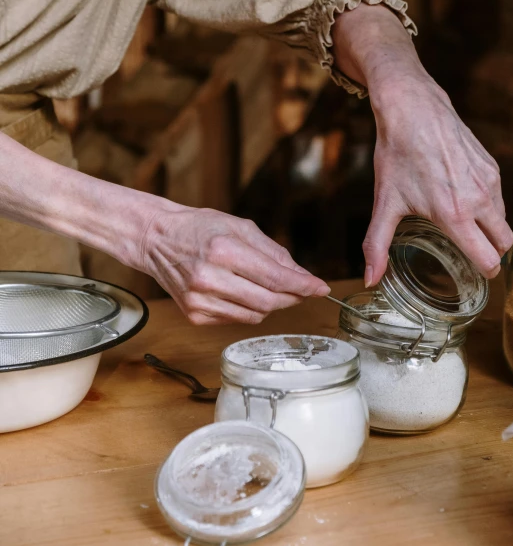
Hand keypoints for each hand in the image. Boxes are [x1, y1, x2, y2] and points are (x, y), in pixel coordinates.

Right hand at [0, 134, 327, 325]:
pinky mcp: (194, 315)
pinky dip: (247, 308)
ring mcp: (199, 301)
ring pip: (256, 314)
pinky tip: (239, 291)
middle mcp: (209, 278)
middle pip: (269, 301)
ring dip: (270, 303)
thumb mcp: (240, 226)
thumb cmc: (200, 227)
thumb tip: (303, 276)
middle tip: (302, 288)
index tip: (322, 288)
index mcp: (223, 250)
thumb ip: (274, 252)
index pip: (275, 277)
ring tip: (264, 285)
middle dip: (291, 296)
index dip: (303, 285)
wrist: (157, 240)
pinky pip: (236, 320)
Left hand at [366, 73, 512, 284]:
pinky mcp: (491, 164)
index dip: (483, 272)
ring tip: (464, 225)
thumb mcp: (385, 202)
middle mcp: (478, 199)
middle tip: (469, 252)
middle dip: (490, 252)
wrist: (413, 109)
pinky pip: (498, 196)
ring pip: (503, 219)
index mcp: (454, 215)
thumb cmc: (398, 155)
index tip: (472, 273)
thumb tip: (370, 278)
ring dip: (489, 227)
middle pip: (504, 244)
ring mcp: (488, 180)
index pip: (488, 260)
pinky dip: (487, 204)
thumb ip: (377, 244)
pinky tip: (464, 198)